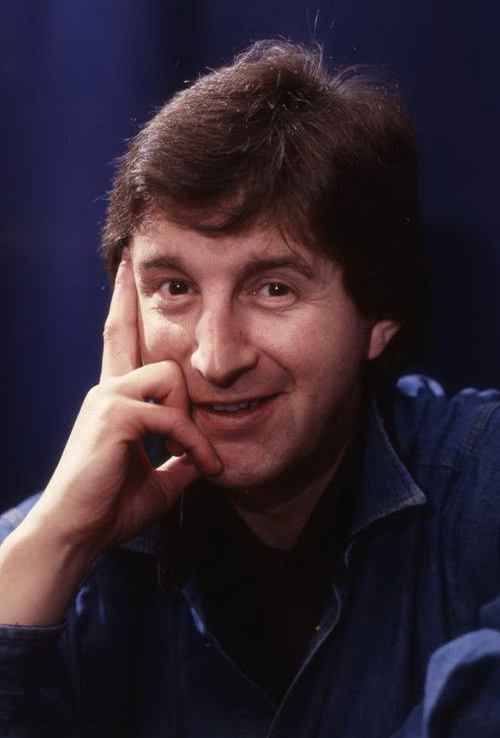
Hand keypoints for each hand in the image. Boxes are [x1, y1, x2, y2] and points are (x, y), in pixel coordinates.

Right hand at [30, 251, 220, 554]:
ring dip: (191, 420)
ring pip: (169, 375)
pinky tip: (198, 464)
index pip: (118, 337)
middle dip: (173, 368)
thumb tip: (205, 457)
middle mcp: (107, 389)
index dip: (122, 302)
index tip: (126, 269)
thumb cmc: (110, 509)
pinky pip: (170, 415)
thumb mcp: (159, 480)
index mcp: (114, 399)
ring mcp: (107, 399)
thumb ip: (180, 460)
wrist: (76, 535)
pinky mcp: (114, 416)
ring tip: (198, 457)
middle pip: (145, 343)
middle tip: (195, 439)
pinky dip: (192, 441)